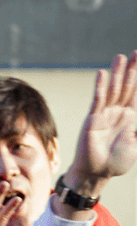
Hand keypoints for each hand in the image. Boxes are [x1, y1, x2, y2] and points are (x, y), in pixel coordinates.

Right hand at [68, 51, 136, 193]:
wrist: (98, 173)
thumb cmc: (118, 162)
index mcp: (132, 117)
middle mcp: (119, 112)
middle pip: (126, 86)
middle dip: (132, 70)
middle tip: (136, 52)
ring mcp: (105, 114)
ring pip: (113, 89)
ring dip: (117, 73)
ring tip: (120, 57)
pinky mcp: (93, 118)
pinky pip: (98, 100)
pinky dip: (100, 87)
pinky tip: (103, 74)